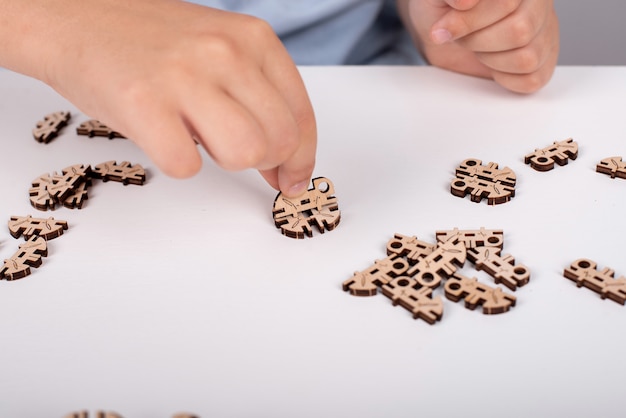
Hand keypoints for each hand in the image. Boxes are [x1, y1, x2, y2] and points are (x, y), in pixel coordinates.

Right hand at [1, 0, 315, 195]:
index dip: (301, 158)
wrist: (74, 15)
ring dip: (225, 162)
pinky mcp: (143, 104)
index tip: (292, 178)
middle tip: (234, 152)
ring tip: (198, 137)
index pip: (302, 116)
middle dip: (263, 162)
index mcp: (254, 38)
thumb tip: (287, 168)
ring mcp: (185, 76)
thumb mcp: (221, 51)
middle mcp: (225, 52)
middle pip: (279, 142)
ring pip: (245, 154)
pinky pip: (187, 166)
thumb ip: (260, 101)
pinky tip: (162, 134)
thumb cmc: (151, 41)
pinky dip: (177, 162)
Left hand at [399, 0, 559, 92]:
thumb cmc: (444, 9)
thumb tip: (464, 2)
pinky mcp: (544, 60)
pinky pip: (532, 80)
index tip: (443, 27)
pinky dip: (505, 79)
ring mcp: (546, 31)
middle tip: (464, 37)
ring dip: (492, 60)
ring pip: (528, 58)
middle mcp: (538, 3)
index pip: (506, 3)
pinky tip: (493, 65)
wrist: (443, 30)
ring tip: (479, 49)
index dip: (470, 21)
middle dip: (478, 41)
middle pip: (520, 31)